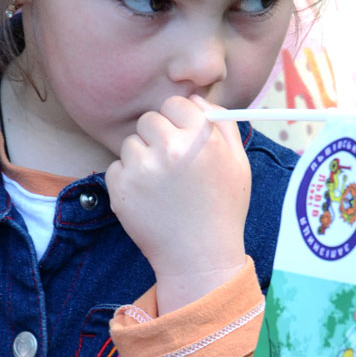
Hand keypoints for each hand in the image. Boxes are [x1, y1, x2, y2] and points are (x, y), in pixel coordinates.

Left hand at [105, 95, 250, 313]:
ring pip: (131, 143)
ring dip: (142, 158)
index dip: (179, 121)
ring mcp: (142, 168)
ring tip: (162, 186)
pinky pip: (117, 167)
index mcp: (202, 137)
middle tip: (172, 166)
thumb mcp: (238, 163)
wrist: (199, 257)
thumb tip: (196, 98)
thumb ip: (222, 123)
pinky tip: (149, 199)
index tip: (183, 139)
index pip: (175, 103)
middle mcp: (170, 148)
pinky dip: (128, 180)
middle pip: (150, 119)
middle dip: (158, 137)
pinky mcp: (120, 188)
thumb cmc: (222, 209)